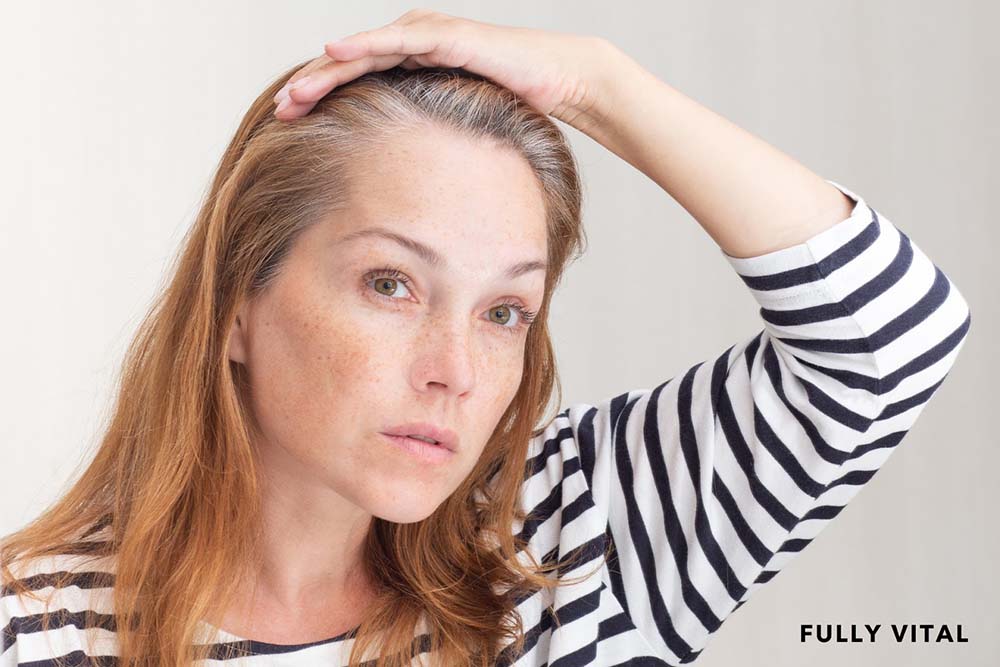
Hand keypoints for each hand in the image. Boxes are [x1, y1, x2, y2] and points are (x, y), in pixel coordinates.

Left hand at [272, 8, 618, 132]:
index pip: (354, 83)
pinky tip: (336, 53)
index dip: (320, 101)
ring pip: (364, 51)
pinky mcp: (445, 34)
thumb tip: (407, 187)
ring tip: (295, 93)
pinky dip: (365, 46)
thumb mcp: (455, 131)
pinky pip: (398, 40)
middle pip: (348, 66)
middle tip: (278, 112)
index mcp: (410, 68)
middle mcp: (411, 45)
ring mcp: (426, 34)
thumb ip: (428, 143)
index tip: (287, 125)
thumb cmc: (510, 107)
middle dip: (311, 88)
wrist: (558, 80)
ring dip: (325, 70)